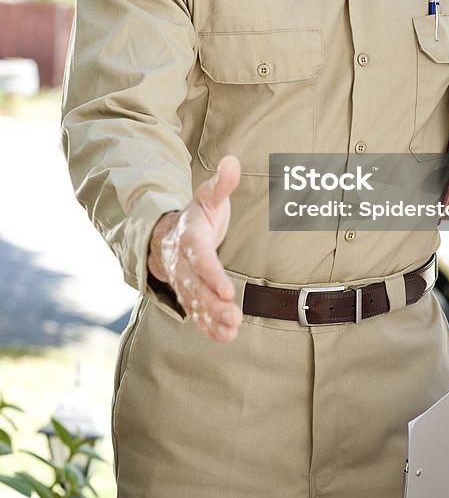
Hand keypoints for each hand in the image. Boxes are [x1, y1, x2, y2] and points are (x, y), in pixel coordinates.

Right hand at [147, 155, 242, 342]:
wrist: (165, 234)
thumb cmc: (196, 215)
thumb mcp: (208, 197)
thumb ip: (222, 183)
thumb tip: (232, 160)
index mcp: (189, 238)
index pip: (200, 258)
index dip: (212, 275)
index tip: (228, 290)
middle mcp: (182, 263)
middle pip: (196, 286)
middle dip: (213, 303)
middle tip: (234, 316)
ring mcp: (183, 281)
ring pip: (195, 302)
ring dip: (212, 318)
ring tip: (232, 330)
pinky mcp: (188, 294)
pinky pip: (195, 312)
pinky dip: (207, 326)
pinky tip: (224, 337)